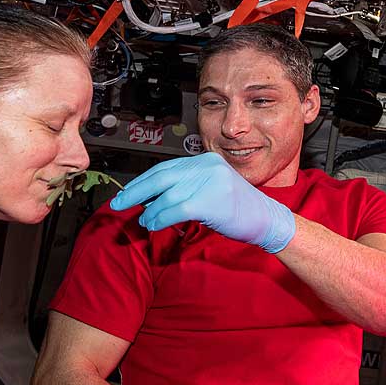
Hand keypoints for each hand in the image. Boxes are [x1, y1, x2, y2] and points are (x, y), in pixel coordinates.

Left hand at [109, 152, 295, 252]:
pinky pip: (175, 209)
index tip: (126, 192)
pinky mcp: (210, 200)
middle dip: (135, 191)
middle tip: (118, 203)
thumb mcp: (211, 189)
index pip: (165, 168)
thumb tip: (150, 198)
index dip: (142, 181)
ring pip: (166, 195)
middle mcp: (206, 166)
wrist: (267, 219)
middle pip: (161, 177)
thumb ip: (185, 188)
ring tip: (143, 220)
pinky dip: (160, 218)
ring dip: (149, 210)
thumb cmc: (238, 209)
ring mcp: (209, 182)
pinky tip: (153, 224)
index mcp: (205, 160)